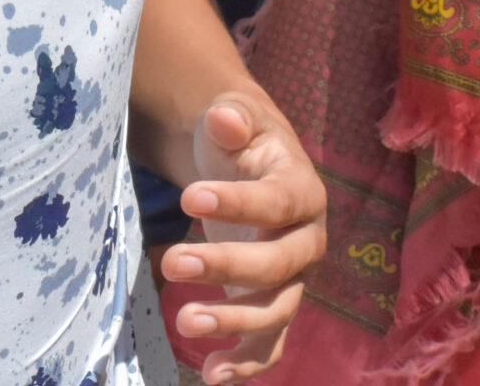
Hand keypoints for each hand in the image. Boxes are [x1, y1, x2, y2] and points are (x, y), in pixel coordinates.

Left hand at [159, 92, 328, 382]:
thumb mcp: (236, 119)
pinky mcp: (274, 306)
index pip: (276, 203)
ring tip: (184, 322)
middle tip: (172, 262)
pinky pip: (269, 343)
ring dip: (232, 321)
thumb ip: (233, 119)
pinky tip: (210, 375)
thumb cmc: (240, 141)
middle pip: (277, 264)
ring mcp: (293, 280)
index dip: (236, 203)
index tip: (188, 199)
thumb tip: (225, 118)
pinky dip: (246, 363)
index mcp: (303, 191)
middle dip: (225, 266)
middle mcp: (307, 242)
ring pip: (275, 310)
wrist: (249, 166)